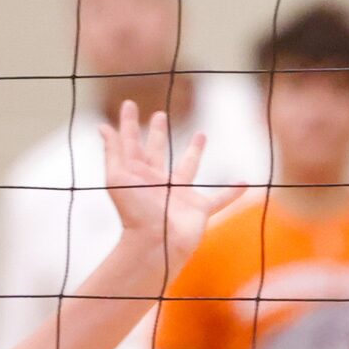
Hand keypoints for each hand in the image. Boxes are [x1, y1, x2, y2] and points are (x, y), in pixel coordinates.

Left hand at [99, 100, 235, 271]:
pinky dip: (232, 192)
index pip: (132, 142)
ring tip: (202, 134)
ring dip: (195, 151)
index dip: (128, 124)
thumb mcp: (117, 178)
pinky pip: (220, 199)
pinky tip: (245, 182)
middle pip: (156, 151)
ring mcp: (179, 195)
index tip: (129, 104)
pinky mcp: (198, 209)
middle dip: (156, 133)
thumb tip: (103, 126)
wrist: (155, 245)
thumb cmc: (134, 213)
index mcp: (137, 174)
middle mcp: (157, 182)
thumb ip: (114, 152)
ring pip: (188, 167)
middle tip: (159, 115)